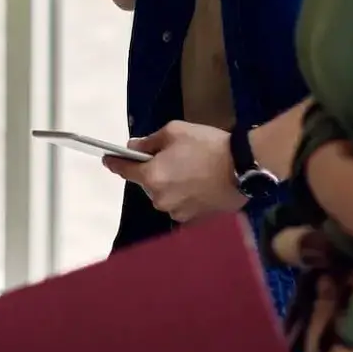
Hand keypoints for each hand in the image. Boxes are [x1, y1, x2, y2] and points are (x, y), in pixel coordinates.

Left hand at [102, 121, 244, 222]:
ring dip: (170, 185)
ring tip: (191, 171)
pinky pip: (181, 205)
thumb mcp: (174, 132)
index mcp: (152, 177)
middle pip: (147, 184)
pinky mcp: (195, 220)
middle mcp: (161, 199)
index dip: (115, 163)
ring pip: (165, 196)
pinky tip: (200, 184)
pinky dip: (185, 196)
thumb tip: (133, 147)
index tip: (108, 159)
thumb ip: (149, 141)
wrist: (244, 168)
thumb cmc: (208, 146)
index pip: (125, 171)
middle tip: (173, 158)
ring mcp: (178, 212)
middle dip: (154, 171)